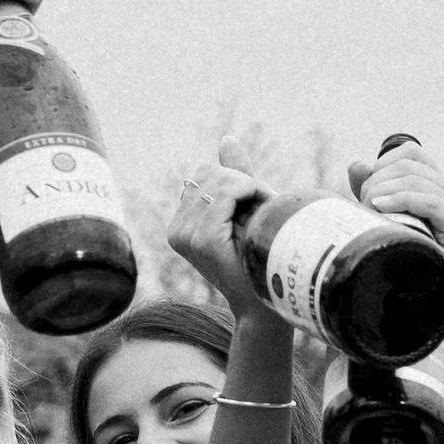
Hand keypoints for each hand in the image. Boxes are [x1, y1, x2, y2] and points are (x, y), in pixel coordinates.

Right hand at [169, 148, 280, 318]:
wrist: (266, 304)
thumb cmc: (258, 260)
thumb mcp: (244, 212)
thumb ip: (233, 179)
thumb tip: (227, 139)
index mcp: (180, 223)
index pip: (204, 173)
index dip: (235, 180)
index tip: (258, 202)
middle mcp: (177, 229)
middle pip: (210, 173)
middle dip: (243, 182)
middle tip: (265, 206)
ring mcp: (187, 236)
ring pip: (221, 181)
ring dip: (251, 188)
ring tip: (266, 211)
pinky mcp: (203, 240)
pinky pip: (228, 194)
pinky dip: (251, 193)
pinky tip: (264, 207)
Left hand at [353, 137, 443, 273]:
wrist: (412, 306)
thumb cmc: (396, 262)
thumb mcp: (380, 219)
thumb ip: (372, 190)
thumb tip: (357, 164)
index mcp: (441, 189)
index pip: (412, 153)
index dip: (383, 163)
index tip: (366, 190)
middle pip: (411, 166)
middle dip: (378, 182)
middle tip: (363, 207)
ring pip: (417, 181)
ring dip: (384, 193)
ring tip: (370, 214)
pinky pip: (431, 201)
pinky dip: (401, 200)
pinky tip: (380, 208)